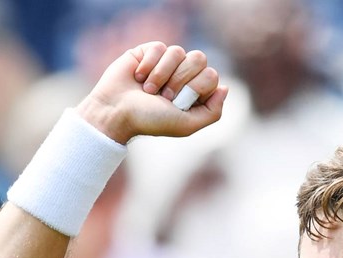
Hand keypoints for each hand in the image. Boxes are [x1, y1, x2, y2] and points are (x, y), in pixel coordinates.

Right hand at [76, 41, 227, 144]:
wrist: (116, 111)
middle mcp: (184, 75)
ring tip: (149, 90)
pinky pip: (159, 47)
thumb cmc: (151, 120)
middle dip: (181, 79)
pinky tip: (138, 77)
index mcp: (196, 91)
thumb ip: (213, 112)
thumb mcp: (186, 125)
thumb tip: (225, 88)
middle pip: (199, 58)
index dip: (196, 88)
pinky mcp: (148, 52)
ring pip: (178, 51)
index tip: (179, 103)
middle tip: (165, 96)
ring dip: (162, 74)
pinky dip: (149, 65)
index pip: (211, 75)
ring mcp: (167, 62)